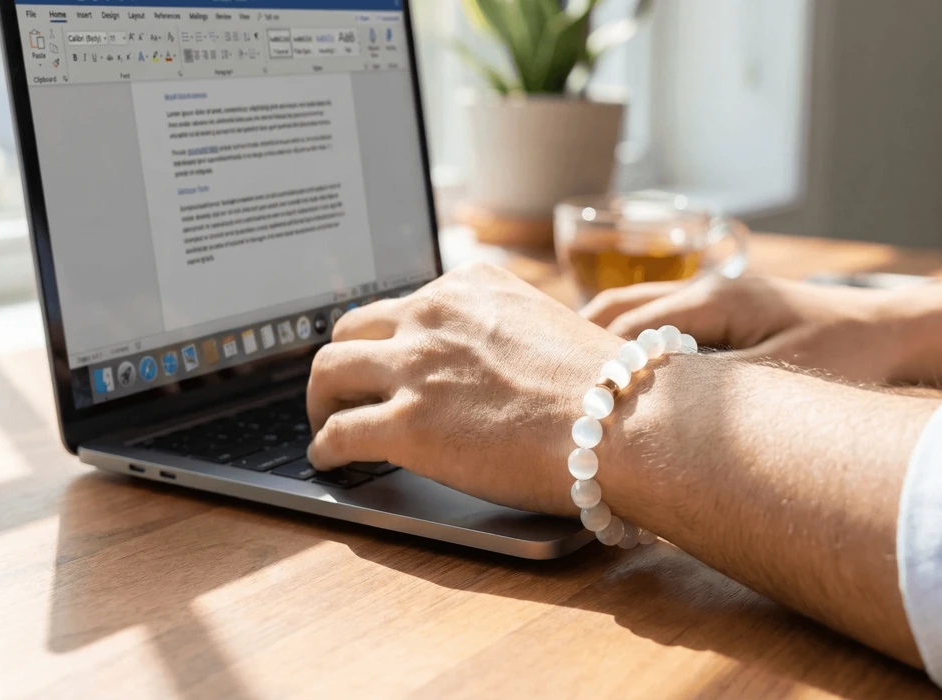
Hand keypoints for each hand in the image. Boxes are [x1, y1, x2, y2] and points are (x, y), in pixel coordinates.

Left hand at [306, 262, 622, 515]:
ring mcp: (415, 367)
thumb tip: (492, 361)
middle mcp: (432, 314)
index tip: (382, 358)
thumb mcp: (546, 324)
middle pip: (351, 329)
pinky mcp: (406, 424)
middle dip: (342, 361)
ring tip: (324, 422)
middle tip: (342, 390)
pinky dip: (325, 447)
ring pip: (328, 371)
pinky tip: (328, 459)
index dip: (385, 339)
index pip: (403, 305)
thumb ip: (504, 330)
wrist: (621, 420)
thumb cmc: (606, 386)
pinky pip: (339, 432)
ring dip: (320, 400)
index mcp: (467, 287)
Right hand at [580, 276, 905, 383]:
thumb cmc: (848, 355)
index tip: (559, 399)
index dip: (589, 366)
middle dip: (577, 349)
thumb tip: (650, 412)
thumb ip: (711, 393)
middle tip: (547, 392)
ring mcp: (711, 294)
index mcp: (713, 298)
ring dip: (599, 344)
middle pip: (615, 308)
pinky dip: (628, 345)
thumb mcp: (781, 379)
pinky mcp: (720, 310)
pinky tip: (620, 381)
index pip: (626, 328)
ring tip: (569, 387)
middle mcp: (704, 287)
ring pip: (630, 310)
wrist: (894, 331)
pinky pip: (656, 320)